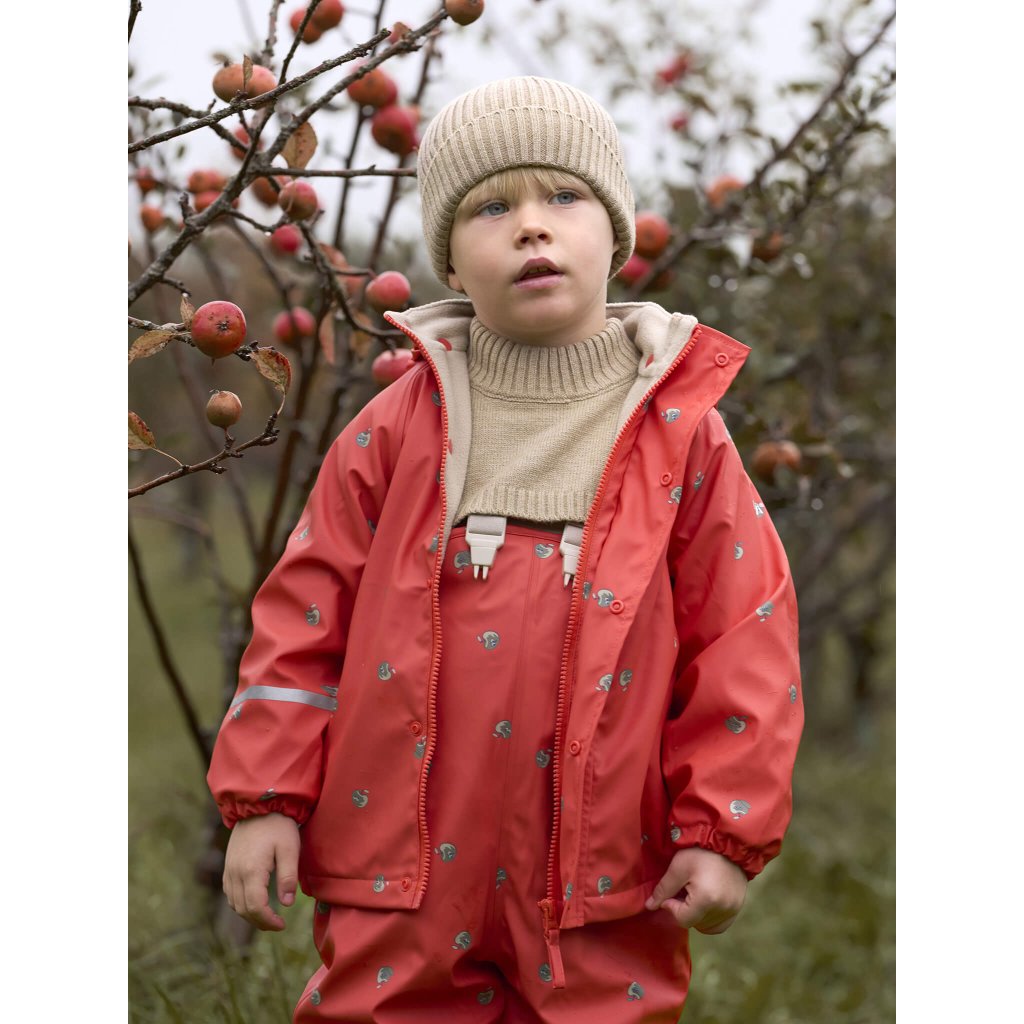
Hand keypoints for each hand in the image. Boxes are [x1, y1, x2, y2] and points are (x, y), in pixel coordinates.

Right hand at [223, 812, 300, 930]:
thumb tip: (286, 904)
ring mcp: (229, 870)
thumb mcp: (290, 848)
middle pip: (243, 909)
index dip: (268, 921)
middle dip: (260, 922)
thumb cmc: (278, 825)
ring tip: (268, 916)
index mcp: (251, 871)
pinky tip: (254, 901)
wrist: (257, 805)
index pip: (255, 907)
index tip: (282, 924)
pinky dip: (240, 903)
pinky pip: (229, 893)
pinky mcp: (228, 865)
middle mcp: (235, 873)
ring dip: (249, 915)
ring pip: (234, 904)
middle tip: (277, 924)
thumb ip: (288, 877)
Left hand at [644, 847, 747, 933]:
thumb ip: (663, 889)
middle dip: (684, 910)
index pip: (682, 920)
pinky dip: (710, 919)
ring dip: (697, 915)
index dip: (672, 907)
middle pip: (695, 923)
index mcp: (706, 900)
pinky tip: (705, 903)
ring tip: (695, 894)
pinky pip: (720, 925)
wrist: (728, 842)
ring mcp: (732, 910)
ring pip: (707, 926)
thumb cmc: (701, 852)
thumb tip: (650, 906)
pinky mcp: (738, 908)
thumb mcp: (678, 867)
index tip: (672, 892)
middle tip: (683, 891)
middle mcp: (722, 909)